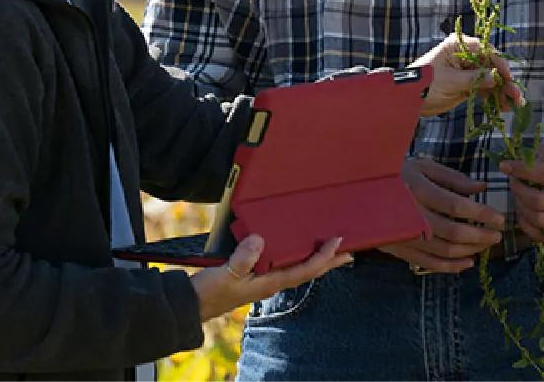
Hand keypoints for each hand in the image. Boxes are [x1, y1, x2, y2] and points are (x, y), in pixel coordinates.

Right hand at [190, 234, 351, 321]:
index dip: (323, 257)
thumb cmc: (210, 291)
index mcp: (270, 283)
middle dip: (329, 261)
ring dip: (315, 260)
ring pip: (298, 269)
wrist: (194, 303)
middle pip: (308, 271)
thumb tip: (260, 241)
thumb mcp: (226, 274)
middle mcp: (272, 283)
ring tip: (330, 251)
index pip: (304, 269)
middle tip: (349, 251)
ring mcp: (265, 281)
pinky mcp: (256, 276)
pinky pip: (284, 266)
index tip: (337, 243)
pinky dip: (296, 258)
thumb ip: (243, 259)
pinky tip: (295, 252)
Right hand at [379, 158, 503, 273]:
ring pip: (445, 250)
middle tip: (497, 234)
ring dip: (470, 250)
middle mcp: (412, 215)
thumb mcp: (422, 166)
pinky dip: (451, 266)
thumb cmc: (395, 174)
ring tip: (485, 245)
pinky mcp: (400, 249)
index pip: (456, 206)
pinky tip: (468, 262)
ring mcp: (405, 235)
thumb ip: (452, 178)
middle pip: (454, 231)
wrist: (359, 192)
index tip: (499, 218)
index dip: (481, 214)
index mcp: (418, 190)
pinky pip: (429, 263)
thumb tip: (481, 190)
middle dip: (481, 235)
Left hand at [410, 34, 523, 116]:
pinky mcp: (466, 84)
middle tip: (516, 95)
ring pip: (490, 79)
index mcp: (457, 46)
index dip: (499, 62)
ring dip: (502, 90)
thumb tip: (496, 78)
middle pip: (491, 65)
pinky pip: (484, 89)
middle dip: (504, 80)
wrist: (408, 99)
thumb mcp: (450, 81)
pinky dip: (493, 96)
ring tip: (514, 104)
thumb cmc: (424, 83)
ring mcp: (466, 70)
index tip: (508, 76)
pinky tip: (503, 106)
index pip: (484, 50)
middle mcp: (464, 56)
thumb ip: (474, 79)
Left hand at [500, 131, 543, 241]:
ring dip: (521, 208)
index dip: (521, 171)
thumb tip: (524, 165)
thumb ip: (543, 149)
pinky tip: (524, 211)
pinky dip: (529, 226)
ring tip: (519, 194)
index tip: (505, 166)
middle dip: (519, 191)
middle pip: (540, 202)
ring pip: (541, 220)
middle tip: (513, 180)